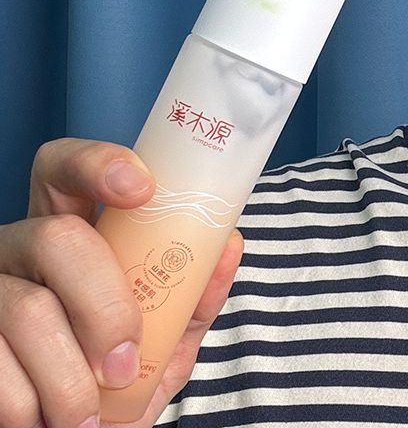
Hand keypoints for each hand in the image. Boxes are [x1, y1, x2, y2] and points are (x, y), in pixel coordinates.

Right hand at [0, 139, 242, 427]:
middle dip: (105, 305)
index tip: (141, 189)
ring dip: (70, 378)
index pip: (65, 170)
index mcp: (71, 235)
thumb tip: (228, 245)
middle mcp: (19, 250)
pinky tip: (46, 424)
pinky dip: (30, 407)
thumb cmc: (117, 382)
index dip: (96, 163)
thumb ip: (194, 298)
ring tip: (87, 416)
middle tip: (125, 363)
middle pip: (57, 238)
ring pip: (26, 310)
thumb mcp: (163, 339)